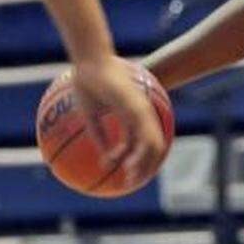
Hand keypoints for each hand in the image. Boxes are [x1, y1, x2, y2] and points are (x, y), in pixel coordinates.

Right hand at [72, 56, 165, 185]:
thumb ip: (100, 136)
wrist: (92, 61)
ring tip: (130, 177)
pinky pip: (141, 133)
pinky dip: (135, 150)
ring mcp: (141, 111)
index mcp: (133, 116)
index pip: (144, 143)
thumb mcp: (92, 115)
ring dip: (142, 163)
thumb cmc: (88, 84)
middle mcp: (142, 115)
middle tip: (132, 182)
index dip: (140, 160)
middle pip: (154, 147)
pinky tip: (122, 162)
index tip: (128, 174)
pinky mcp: (136, 108)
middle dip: (146, 167)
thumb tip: (104, 159)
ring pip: (152, 143)